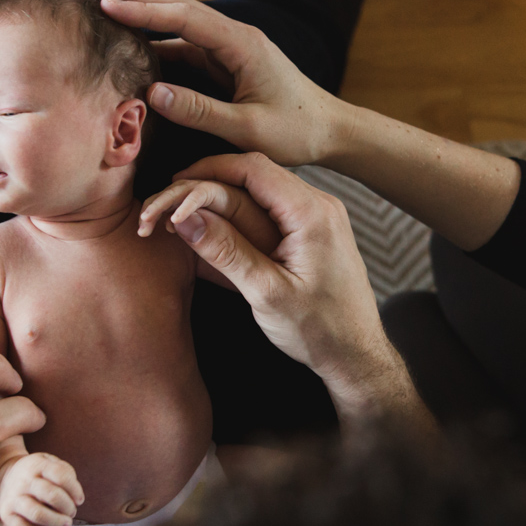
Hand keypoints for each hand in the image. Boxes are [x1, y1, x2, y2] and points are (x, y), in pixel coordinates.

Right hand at [0, 453, 84, 525]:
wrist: (8, 477)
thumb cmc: (38, 474)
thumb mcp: (51, 464)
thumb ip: (66, 475)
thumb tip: (75, 498)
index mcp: (37, 464)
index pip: (61, 475)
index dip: (75, 490)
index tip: (79, 500)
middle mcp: (24, 480)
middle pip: (52, 495)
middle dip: (68, 507)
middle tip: (72, 512)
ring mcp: (13, 498)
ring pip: (38, 514)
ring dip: (57, 521)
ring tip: (66, 523)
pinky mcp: (6, 514)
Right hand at [88, 0, 347, 167]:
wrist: (332, 131)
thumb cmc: (297, 132)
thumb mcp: (248, 129)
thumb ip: (201, 112)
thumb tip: (153, 94)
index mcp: (241, 44)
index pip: (182, 16)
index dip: (141, 10)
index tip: (104, 5)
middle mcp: (234, 37)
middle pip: (176, 7)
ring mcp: (230, 48)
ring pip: (178, 24)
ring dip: (142, 16)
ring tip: (102, 11)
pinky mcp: (228, 62)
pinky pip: (185, 46)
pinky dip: (156, 41)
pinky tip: (132, 44)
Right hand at [152, 153, 429, 427]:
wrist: (357, 356)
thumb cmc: (321, 331)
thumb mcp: (266, 293)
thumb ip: (225, 251)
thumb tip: (184, 217)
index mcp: (311, 213)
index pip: (252, 169)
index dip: (207, 171)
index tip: (173, 184)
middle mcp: (317, 206)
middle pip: (251, 178)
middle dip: (206, 188)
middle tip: (168, 206)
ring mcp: (315, 219)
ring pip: (256, 196)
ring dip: (219, 204)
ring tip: (182, 220)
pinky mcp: (309, 234)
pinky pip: (267, 214)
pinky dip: (236, 220)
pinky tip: (212, 234)